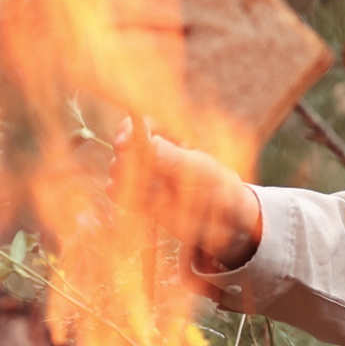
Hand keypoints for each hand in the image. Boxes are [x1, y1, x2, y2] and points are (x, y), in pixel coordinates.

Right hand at [111, 122, 261, 269]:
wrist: (227, 221)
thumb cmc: (220, 187)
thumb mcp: (200, 171)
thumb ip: (172, 158)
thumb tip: (145, 142)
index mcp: (172, 137)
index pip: (139, 125)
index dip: (126, 131)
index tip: (122, 144)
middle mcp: (155, 153)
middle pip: (123, 149)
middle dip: (127, 161)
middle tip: (145, 176)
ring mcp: (147, 175)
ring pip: (118, 171)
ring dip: (130, 183)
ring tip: (156, 195)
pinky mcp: (141, 197)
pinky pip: (118, 193)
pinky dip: (125, 198)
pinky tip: (145, 205)